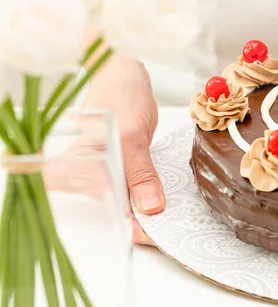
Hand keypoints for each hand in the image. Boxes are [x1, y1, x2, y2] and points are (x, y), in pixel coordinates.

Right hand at [83, 53, 162, 244]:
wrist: (127, 74)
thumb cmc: (120, 95)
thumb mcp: (131, 134)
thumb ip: (139, 172)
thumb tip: (150, 207)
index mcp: (80, 165)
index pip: (93, 205)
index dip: (116, 222)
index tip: (144, 232)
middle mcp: (89, 172)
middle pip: (108, 209)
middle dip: (134, 224)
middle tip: (162, 232)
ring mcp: (106, 170)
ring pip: (122, 201)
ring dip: (143, 214)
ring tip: (168, 224)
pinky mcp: (122, 167)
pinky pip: (134, 188)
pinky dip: (149, 198)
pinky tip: (166, 205)